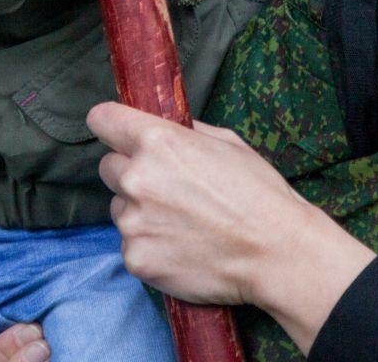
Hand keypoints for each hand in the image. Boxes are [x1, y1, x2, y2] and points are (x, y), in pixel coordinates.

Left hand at [88, 102, 374, 351]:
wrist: (276, 253)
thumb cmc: (258, 194)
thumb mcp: (226, 143)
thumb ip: (184, 132)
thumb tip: (162, 125)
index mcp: (157, 141)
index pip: (102, 120)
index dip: (110, 125)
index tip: (117, 133)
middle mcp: (137, 178)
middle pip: (108, 167)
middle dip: (129, 172)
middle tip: (165, 187)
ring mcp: (133, 222)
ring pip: (119, 208)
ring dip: (139, 212)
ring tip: (181, 223)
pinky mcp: (136, 258)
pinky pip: (131, 244)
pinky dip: (149, 246)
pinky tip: (181, 248)